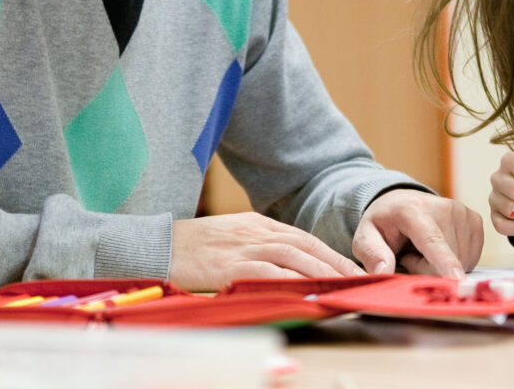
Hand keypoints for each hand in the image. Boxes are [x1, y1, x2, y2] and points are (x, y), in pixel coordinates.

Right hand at [170, 212, 365, 290]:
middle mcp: (254, 231)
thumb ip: (255, 247)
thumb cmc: (191, 247)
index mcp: (255, 223)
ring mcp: (243, 246)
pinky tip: (306, 290)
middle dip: (334, 260)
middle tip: (357, 277)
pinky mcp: (230, 265)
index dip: (328, 252)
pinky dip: (290, 280)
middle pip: (304, 243)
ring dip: (321, 270)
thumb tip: (284, 267)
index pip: (301, 236)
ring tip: (342, 284)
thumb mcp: (229, 238)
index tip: (348, 266)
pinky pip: (268, 271)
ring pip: (293, 255)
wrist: (156, 245)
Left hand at [352, 189, 482, 278]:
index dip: (444, 261)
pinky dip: (456, 261)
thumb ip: (372, 254)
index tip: (457, 280)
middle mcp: (443, 206)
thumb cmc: (384, 224)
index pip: (432, 240)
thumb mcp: (365, 238)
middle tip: (409, 256)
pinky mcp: (475, 220)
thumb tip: (384, 272)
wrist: (401, 203)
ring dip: (441, 266)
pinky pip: (472, 258)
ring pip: (462, 261)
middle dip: (428, 269)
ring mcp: (462, 212)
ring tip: (423, 251)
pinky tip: (440, 249)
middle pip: (447, 259)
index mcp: (412, 209)